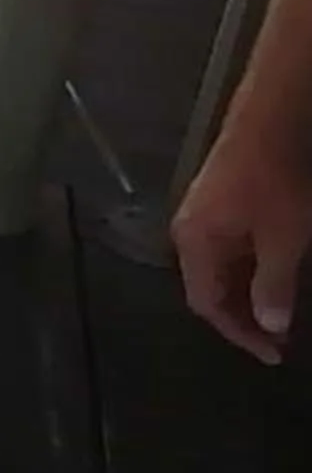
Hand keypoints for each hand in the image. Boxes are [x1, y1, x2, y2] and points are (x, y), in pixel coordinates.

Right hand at [173, 123, 311, 364]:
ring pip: (221, 267)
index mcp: (194, 243)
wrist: (275, 119)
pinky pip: (229, 246)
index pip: (206, 303)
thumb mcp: (283, 240)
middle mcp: (190, 230)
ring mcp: (204, 212)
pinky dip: (251, 267)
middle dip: (242, 315)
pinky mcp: (222, 199)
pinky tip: (276, 269)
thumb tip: (271, 325)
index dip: (239, 333)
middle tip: (278, 336)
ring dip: (248, 291)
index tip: (274, 353)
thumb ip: (273, 286)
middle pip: (209, 286)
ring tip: (281, 308)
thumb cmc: (276, 182)